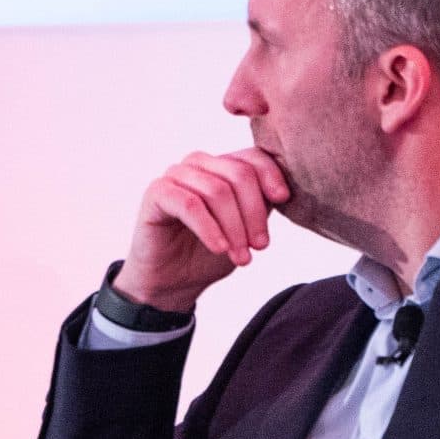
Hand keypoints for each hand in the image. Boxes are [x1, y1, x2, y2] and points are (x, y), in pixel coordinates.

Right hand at [114, 148, 291, 311]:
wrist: (171, 282)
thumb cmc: (208, 253)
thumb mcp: (245, 227)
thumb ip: (260, 205)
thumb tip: (282, 193)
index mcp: (221, 166)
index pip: (253, 157)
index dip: (271, 176)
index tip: (283, 201)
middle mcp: (198, 164)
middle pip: (238, 174)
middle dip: (254, 213)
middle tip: (260, 246)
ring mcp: (175, 176)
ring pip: (216, 191)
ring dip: (234, 227)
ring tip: (241, 256)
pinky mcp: (157, 193)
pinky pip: (189, 205)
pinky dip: (209, 228)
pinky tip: (219, 248)